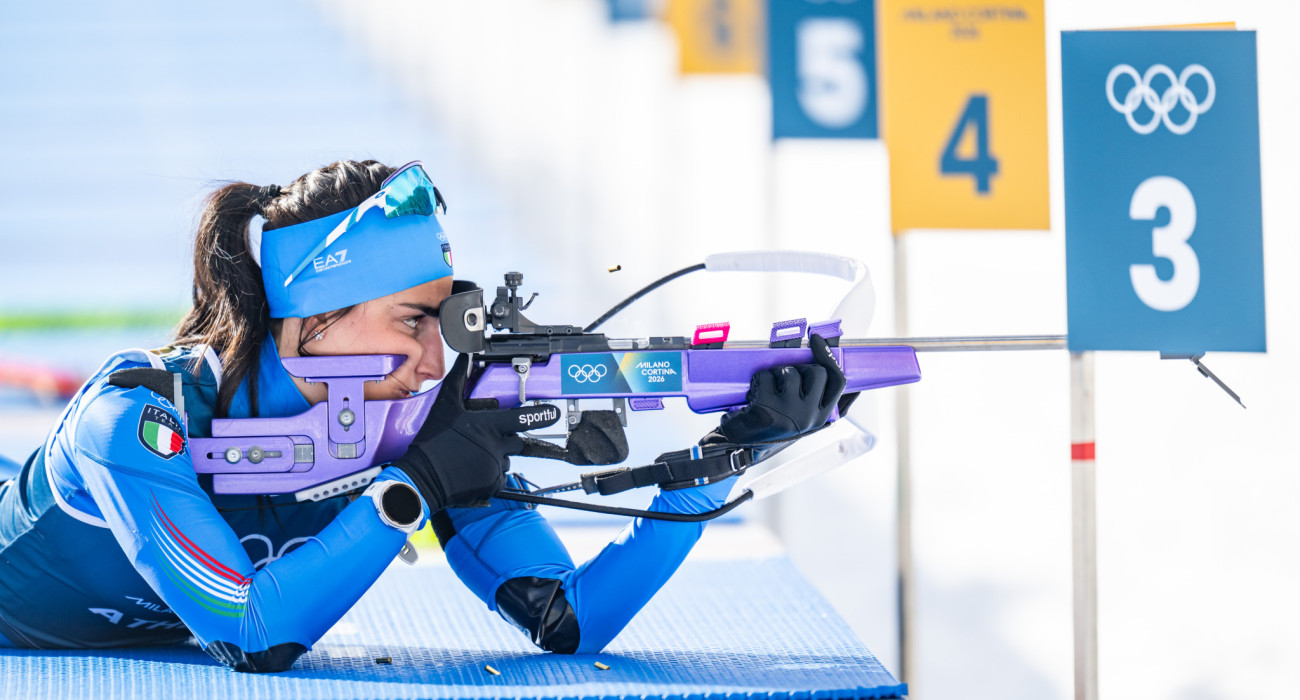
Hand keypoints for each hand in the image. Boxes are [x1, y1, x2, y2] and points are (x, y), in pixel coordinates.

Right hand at [393, 354, 559, 510]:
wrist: (422, 477)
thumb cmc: (432, 441)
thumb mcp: (445, 406)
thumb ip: (458, 380)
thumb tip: (465, 357)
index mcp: (487, 425)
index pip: (522, 418)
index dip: (541, 415)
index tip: (553, 413)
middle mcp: (495, 446)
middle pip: (516, 441)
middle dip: (507, 440)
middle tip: (487, 440)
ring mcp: (495, 466)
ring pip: (508, 460)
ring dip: (497, 457)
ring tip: (474, 456)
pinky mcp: (492, 484)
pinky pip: (500, 478)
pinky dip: (490, 474)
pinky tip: (472, 470)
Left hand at [712, 334, 849, 444]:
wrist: (744, 445)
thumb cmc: (776, 424)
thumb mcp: (805, 418)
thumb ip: (824, 401)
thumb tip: (855, 385)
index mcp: (822, 416)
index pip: (838, 381)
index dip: (829, 357)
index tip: (817, 339)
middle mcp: (809, 416)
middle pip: (816, 372)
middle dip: (800, 368)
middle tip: (785, 379)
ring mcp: (788, 412)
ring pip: (789, 372)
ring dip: (776, 374)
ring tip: (768, 390)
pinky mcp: (766, 409)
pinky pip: (766, 376)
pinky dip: (759, 380)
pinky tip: (755, 395)